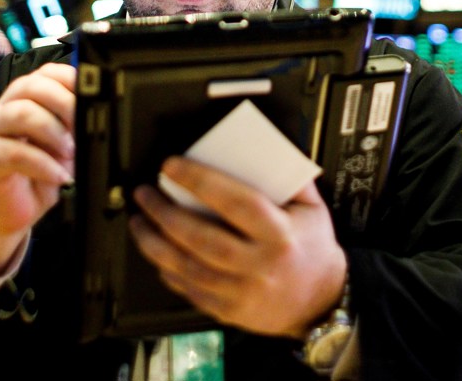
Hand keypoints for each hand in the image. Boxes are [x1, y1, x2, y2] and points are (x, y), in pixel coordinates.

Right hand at [0, 63, 75, 274]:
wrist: (1, 215)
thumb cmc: (35, 178)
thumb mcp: (62, 151)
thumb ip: (74, 132)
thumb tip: (103, 122)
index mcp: (26, 99)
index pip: (47, 73)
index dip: (72, 81)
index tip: (93, 99)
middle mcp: (5, 108)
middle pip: (32, 85)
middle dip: (65, 103)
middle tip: (83, 127)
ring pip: (21, 113)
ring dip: (53, 131)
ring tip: (70, 151)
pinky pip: (15, 151)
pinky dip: (43, 164)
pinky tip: (59, 176)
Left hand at [128, 156, 346, 339]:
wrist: (322, 302)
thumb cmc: (313, 250)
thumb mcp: (313, 209)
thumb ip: (291, 179)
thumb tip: (263, 150)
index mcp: (279, 234)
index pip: (235, 203)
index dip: (200, 181)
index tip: (172, 166)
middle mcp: (259, 265)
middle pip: (201, 237)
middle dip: (164, 213)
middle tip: (146, 194)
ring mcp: (242, 292)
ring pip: (187, 267)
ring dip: (155, 243)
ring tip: (140, 221)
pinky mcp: (230, 311)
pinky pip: (189, 290)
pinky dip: (168, 270)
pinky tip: (156, 253)